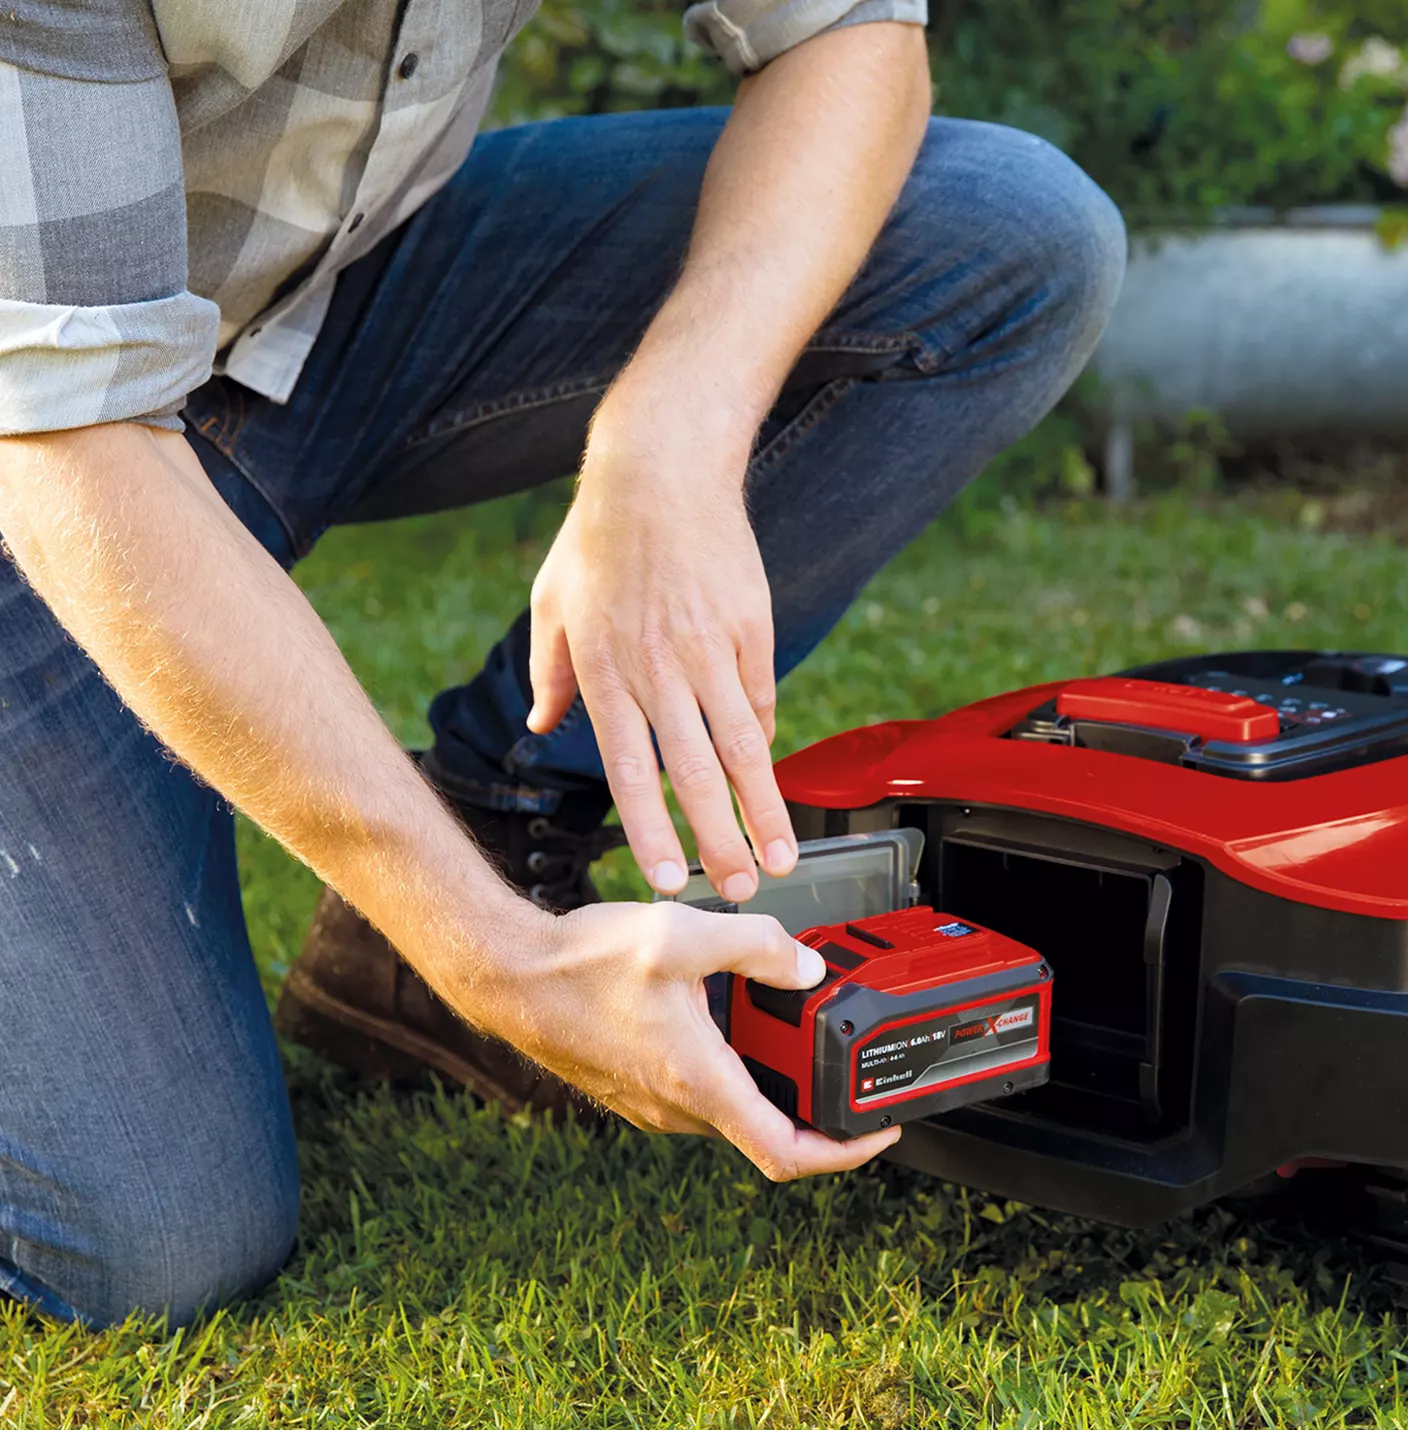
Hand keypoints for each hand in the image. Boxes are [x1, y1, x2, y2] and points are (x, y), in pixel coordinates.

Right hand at [478, 898, 900, 1180]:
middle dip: (815, 1107)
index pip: (788, 1153)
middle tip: (846, 1069)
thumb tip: (808, 966)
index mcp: (701, 1085)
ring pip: (733, 1110)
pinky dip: (732, 1070)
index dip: (847, 1153)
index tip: (879, 1132)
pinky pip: (700, 1094)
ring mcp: (655, 1106)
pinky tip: (732, 1021)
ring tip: (793, 1033)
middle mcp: (679, 1109)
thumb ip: (758, 946)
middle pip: (768, 1133)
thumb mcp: (685, 934)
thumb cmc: (581, 964)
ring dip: (770, 1083)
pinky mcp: (637, 1090)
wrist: (508, 975)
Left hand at [527, 388, 795, 903]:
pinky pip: (758, 699)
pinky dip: (761, 743)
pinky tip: (767, 785)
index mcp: (604, 670)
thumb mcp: (552, 601)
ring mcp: (709, 649)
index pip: (631, 771)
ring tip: (779, 860)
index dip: (652, 832)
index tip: (670, 881)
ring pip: (742, 748)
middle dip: (719, 843)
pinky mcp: (749, 629)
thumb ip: (548, 670)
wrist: (661, 467)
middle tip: (738, 894)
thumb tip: (539, 722)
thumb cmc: (598, 536)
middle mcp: (658, 668)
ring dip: (762, 812)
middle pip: (694, 774)